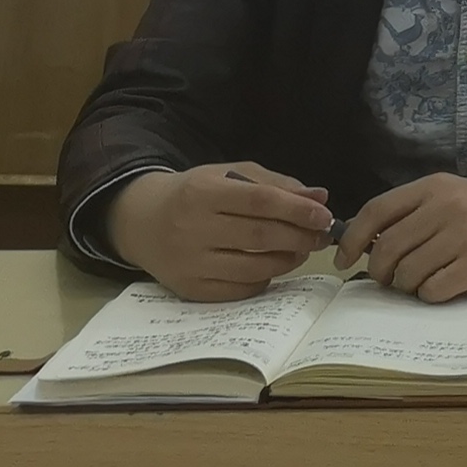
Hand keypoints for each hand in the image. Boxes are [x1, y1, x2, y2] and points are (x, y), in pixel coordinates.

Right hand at [111, 163, 331, 299]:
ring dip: (287, 260)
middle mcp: (192, 229)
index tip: (324, 215)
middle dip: (299, 237)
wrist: (142, 221)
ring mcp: (189, 263)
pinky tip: (273, 266)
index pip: (260, 202)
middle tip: (320, 235)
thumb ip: (275, 184)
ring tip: (301, 250)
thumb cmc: (195, 193)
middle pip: (260, 237)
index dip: (297, 210)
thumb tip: (319, 197)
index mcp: (203, 193)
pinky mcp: (189, 289)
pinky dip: (263, 279)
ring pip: (252, 267)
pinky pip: (238, 290)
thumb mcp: (228, 176)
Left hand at [338, 173, 466, 301]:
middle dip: (380, 271)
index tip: (344, 259)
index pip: (377, 210)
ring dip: (407, 286)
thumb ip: (409, 213)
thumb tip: (361, 244)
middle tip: (390, 279)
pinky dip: (430, 295)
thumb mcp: (446, 197)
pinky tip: (443, 286)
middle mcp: (447, 206)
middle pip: (388, 248)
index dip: (353, 238)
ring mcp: (464, 235)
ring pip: (408, 273)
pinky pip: (433, 290)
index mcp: (433, 187)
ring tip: (422, 282)